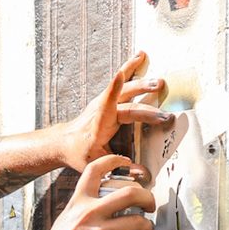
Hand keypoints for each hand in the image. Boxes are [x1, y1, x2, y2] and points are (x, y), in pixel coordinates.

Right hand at [31, 154, 154, 229]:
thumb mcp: (65, 220)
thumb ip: (83, 212)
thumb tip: (103, 210)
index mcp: (78, 202)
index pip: (95, 170)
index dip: (114, 160)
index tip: (126, 162)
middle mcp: (90, 213)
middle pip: (130, 193)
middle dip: (147, 198)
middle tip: (149, 206)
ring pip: (138, 222)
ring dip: (148, 228)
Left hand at [57, 50, 167, 172]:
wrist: (64, 142)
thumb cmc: (80, 154)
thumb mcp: (95, 165)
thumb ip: (118, 168)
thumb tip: (143, 174)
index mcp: (97, 128)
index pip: (106, 110)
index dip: (112, 92)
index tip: (119, 76)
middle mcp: (100, 111)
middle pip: (125, 105)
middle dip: (146, 108)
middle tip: (164, 113)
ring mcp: (103, 102)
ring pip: (125, 90)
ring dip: (143, 85)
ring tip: (160, 81)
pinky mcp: (107, 98)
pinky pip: (122, 82)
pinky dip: (131, 67)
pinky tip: (141, 55)